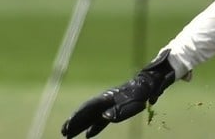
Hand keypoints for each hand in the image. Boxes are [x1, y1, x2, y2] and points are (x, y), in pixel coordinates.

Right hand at [61, 52, 175, 137]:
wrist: (151, 82)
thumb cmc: (143, 91)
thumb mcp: (134, 101)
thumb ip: (120, 111)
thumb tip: (104, 118)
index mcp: (107, 97)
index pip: (89, 108)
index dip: (78, 117)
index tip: (68, 127)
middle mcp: (105, 100)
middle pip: (87, 112)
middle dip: (75, 122)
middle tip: (64, 133)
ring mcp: (109, 103)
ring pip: (92, 116)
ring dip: (81, 125)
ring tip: (69, 135)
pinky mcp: (115, 108)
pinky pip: (101, 119)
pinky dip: (94, 127)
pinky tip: (88, 135)